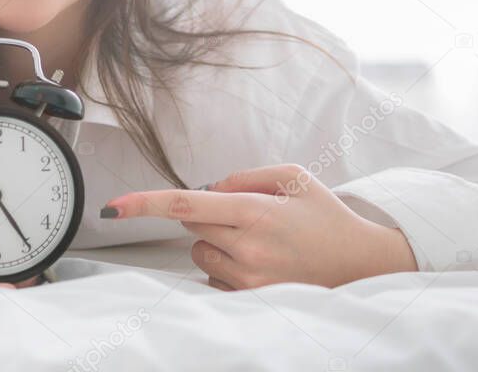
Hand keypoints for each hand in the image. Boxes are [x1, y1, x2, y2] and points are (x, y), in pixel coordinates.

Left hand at [99, 163, 417, 289]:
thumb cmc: (325, 216)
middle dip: (207, 213)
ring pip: (199, 252)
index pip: (186, 204)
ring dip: (216, 241)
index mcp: (255, 213)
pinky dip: (227, 265)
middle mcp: (248, 249)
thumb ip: (242, 176)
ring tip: (259, 240)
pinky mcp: (251, 300)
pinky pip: (215, 277)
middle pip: (190, 224)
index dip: (145, 203)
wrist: (363, 264)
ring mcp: (248, 280)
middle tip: (246, 213)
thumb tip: (207, 189)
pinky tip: (262, 261)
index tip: (114, 207)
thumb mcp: (291, 177)